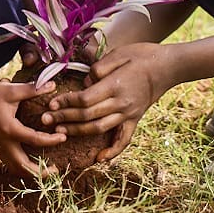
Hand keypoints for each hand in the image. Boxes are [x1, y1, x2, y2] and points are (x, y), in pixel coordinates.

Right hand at [0, 80, 66, 177]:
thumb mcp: (11, 89)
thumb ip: (32, 89)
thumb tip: (53, 85)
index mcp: (9, 129)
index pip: (35, 141)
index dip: (52, 140)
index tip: (64, 137)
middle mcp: (4, 143)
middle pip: (24, 167)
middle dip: (41, 172)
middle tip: (56, 168)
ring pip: (16, 169)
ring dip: (31, 172)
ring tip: (46, 168)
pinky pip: (11, 163)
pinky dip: (23, 167)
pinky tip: (33, 161)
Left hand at [42, 43, 181, 161]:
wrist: (169, 66)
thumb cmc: (142, 55)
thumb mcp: (119, 53)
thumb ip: (100, 68)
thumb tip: (86, 81)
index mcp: (115, 86)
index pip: (84, 99)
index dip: (66, 103)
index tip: (51, 103)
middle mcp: (121, 103)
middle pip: (87, 116)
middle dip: (64, 118)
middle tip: (45, 120)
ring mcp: (129, 114)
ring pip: (99, 128)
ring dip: (78, 131)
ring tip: (60, 131)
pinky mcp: (135, 119)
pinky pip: (124, 139)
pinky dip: (113, 151)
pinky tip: (100, 159)